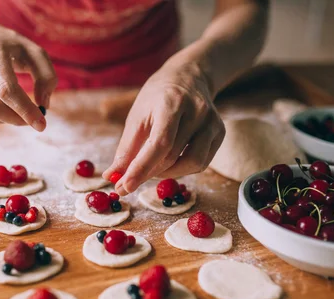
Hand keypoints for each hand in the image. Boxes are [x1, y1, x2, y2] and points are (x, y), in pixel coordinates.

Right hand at [0, 26, 56, 128]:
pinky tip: (1, 110)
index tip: (41, 124)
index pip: (6, 89)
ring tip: (15, 112)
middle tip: (30, 121)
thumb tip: (43, 106)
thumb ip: (47, 78)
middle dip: (15, 119)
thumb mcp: (36, 54)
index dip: (25, 110)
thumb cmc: (13, 49)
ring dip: (3, 121)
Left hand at [103, 61, 224, 195]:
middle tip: (127, 183)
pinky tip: (171, 161)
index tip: (124, 187)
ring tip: (152, 168)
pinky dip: (182, 168)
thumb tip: (113, 177)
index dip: (141, 169)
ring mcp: (212, 122)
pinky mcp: (220, 132)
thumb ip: (126, 149)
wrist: (189, 77)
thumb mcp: (137, 116)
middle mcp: (197, 111)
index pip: (159, 143)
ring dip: (167, 173)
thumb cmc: (157, 98)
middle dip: (147, 174)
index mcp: (171, 103)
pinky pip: (202, 162)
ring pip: (192, 163)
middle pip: (173, 156)